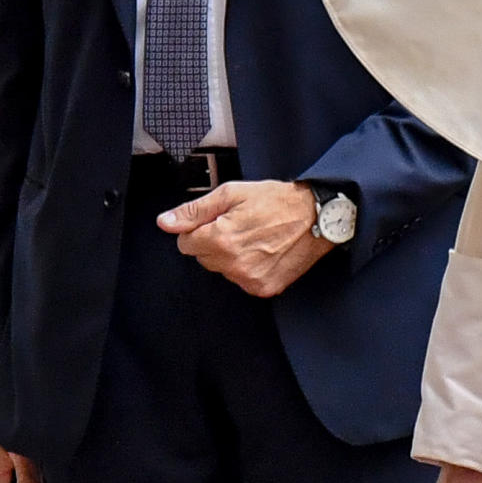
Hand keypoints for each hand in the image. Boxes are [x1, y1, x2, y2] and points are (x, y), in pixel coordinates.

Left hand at [159, 178, 331, 297]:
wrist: (316, 217)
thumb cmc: (276, 201)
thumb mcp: (231, 194)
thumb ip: (194, 211)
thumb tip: (165, 222)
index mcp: (220, 239)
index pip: (185, 243)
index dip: (200, 229)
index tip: (220, 220)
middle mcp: (233, 264)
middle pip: (203, 258)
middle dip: (214, 243)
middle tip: (240, 226)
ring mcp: (249, 279)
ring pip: (222, 270)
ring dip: (231, 256)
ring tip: (256, 237)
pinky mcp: (263, 288)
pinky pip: (242, 280)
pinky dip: (249, 267)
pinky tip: (264, 251)